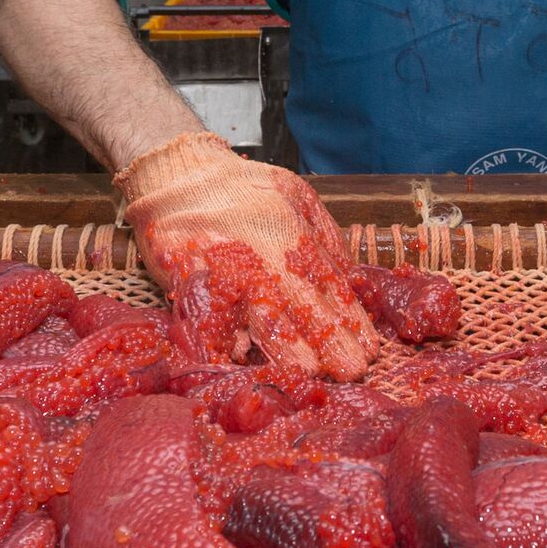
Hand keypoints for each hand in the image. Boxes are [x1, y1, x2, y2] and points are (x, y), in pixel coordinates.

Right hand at [115, 132, 379, 379]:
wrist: (177, 173)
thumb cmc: (243, 189)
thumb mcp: (298, 197)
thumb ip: (326, 237)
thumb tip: (351, 279)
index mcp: (294, 235)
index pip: (331, 286)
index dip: (351, 321)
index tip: (369, 350)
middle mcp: (264, 256)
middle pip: (303, 306)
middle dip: (330, 342)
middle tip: (353, 371)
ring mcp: (227, 271)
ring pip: (262, 317)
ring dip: (288, 350)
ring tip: (310, 374)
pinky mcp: (191, 283)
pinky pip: (210, 320)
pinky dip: (226, 345)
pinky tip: (245, 365)